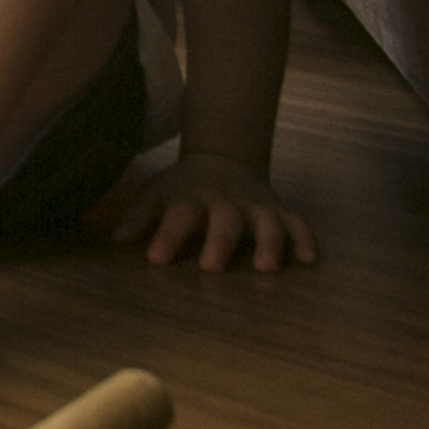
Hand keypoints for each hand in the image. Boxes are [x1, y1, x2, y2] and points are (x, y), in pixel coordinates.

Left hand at [90, 148, 314, 270]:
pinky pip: (298, 224)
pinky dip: (306, 239)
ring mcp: (256, 206)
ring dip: (269, 244)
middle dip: (219, 242)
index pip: (177, 214)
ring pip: (267, 222)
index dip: (167, 235)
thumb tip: (118, 239)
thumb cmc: (184, 188)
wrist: (225, 159)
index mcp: (191, 197)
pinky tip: (310, 260)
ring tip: (266, 269)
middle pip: (225, 219)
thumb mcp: (157, 192)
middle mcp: (226, 202)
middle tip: (211, 267)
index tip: (155, 259)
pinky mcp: (280, 212)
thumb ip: (139, 215)